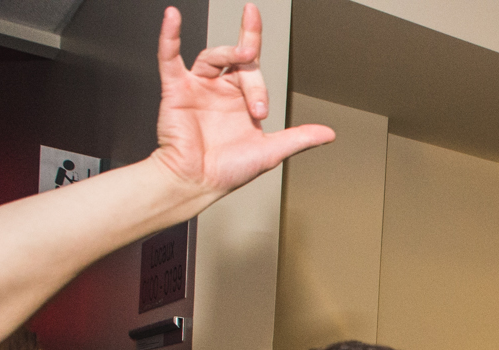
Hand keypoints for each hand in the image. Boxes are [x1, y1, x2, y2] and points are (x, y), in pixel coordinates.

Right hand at [149, 4, 333, 197]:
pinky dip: (169, 35)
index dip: (260, 79)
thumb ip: (299, 138)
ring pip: (213, 56)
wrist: (198, 182)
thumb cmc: (227, 170)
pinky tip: (173, 17)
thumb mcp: (271, 152)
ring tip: (244, 54)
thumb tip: (328, 134)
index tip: (261, 109)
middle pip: (239, 61)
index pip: (255, 70)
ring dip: (228, 52)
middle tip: (257, 104)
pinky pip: (169, 57)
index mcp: (241, 99)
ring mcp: (198, 87)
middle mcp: (220, 89)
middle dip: (252, 77)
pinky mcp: (176, 89)